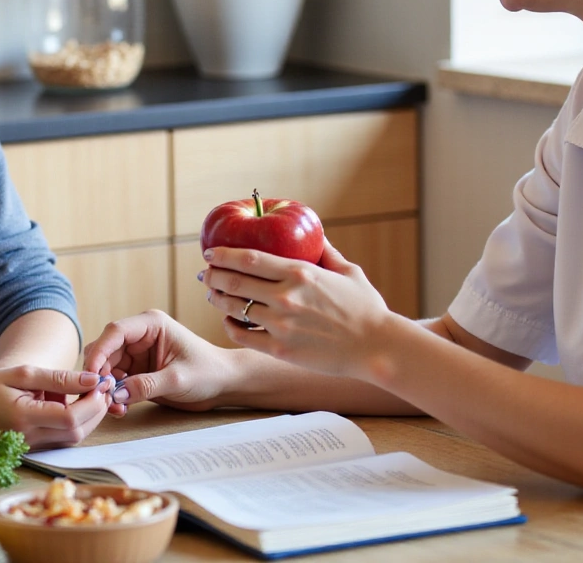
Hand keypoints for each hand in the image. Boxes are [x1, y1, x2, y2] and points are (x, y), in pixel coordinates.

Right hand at [0, 365, 111, 448]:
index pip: (69, 417)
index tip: (99, 383)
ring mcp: (34, 448)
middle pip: (77, 431)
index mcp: (24, 417)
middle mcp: (31, 438)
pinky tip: (73, 405)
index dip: (91, 402)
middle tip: (102, 387)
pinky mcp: (36, 450)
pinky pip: (64, 440)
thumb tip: (92, 380)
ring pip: (74, 438)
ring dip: (89, 417)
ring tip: (88, 393)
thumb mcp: (22, 374)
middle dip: (96, 410)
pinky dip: (76, 423)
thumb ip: (58, 378)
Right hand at [81, 309, 241, 415]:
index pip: (115, 332)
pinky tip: (119, 409)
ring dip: (105, 387)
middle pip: (106, 350)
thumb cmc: (209, 372)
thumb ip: (147, 385)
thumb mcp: (178, 380)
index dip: (99, 352)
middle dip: (99, 373)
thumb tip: (116, 394)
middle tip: (100, 397)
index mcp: (151, 324)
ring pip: (107, 368)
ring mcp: (137, 354)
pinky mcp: (137, 371)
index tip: (91, 375)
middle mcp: (140, 336)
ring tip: (112, 408)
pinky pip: (116, 381)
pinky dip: (114, 395)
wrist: (224, 384)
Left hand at [202, 243, 396, 377]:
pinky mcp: (280, 349)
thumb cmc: (366, 308)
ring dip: (217, 299)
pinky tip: (229, 320)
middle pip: (234, 282)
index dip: (223, 254)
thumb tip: (315, 234)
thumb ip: (326, 252)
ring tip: (213, 295)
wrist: (376, 348)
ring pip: (235, 308)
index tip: (210, 252)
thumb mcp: (348, 272)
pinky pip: (243, 335)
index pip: (248, 258)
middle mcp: (286, 297)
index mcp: (300, 273)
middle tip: (206, 274)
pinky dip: (230, 325)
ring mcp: (281, 324)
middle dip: (213, 276)